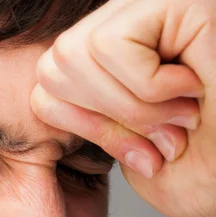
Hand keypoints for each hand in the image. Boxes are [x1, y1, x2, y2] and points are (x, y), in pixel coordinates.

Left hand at [30, 0, 215, 216]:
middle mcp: (131, 27)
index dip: (79, 121)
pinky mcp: (178, 2)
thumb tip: (43, 94)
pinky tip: (193, 89)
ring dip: (133, 108)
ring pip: (77, 54)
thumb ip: (92, 120)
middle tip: (161, 135)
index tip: (135, 148)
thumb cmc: (205, 173)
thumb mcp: (131, 152)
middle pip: (53, 63)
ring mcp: (153, 9)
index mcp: (117, 64)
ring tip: (181, 116)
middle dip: (103, 118)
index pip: (46, 80)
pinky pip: (115, 46)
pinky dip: (151, 89)